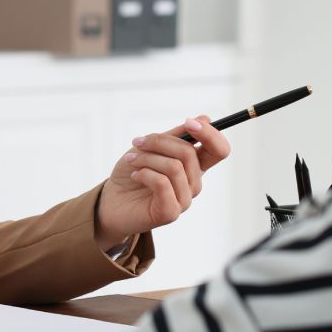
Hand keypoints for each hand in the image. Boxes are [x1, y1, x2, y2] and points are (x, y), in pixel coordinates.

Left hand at [95, 115, 233, 249]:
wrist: (111, 200)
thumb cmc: (133, 171)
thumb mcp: (153, 147)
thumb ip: (177, 135)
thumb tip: (205, 118)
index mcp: (195, 166)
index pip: (219, 150)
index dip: (210, 134)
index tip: (188, 122)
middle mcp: (193, 184)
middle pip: (190, 153)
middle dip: (160, 142)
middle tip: (138, 142)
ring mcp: (184, 200)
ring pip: (174, 167)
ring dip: (147, 158)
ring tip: (131, 160)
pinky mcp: (170, 213)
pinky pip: (163, 183)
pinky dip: (145, 173)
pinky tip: (135, 175)